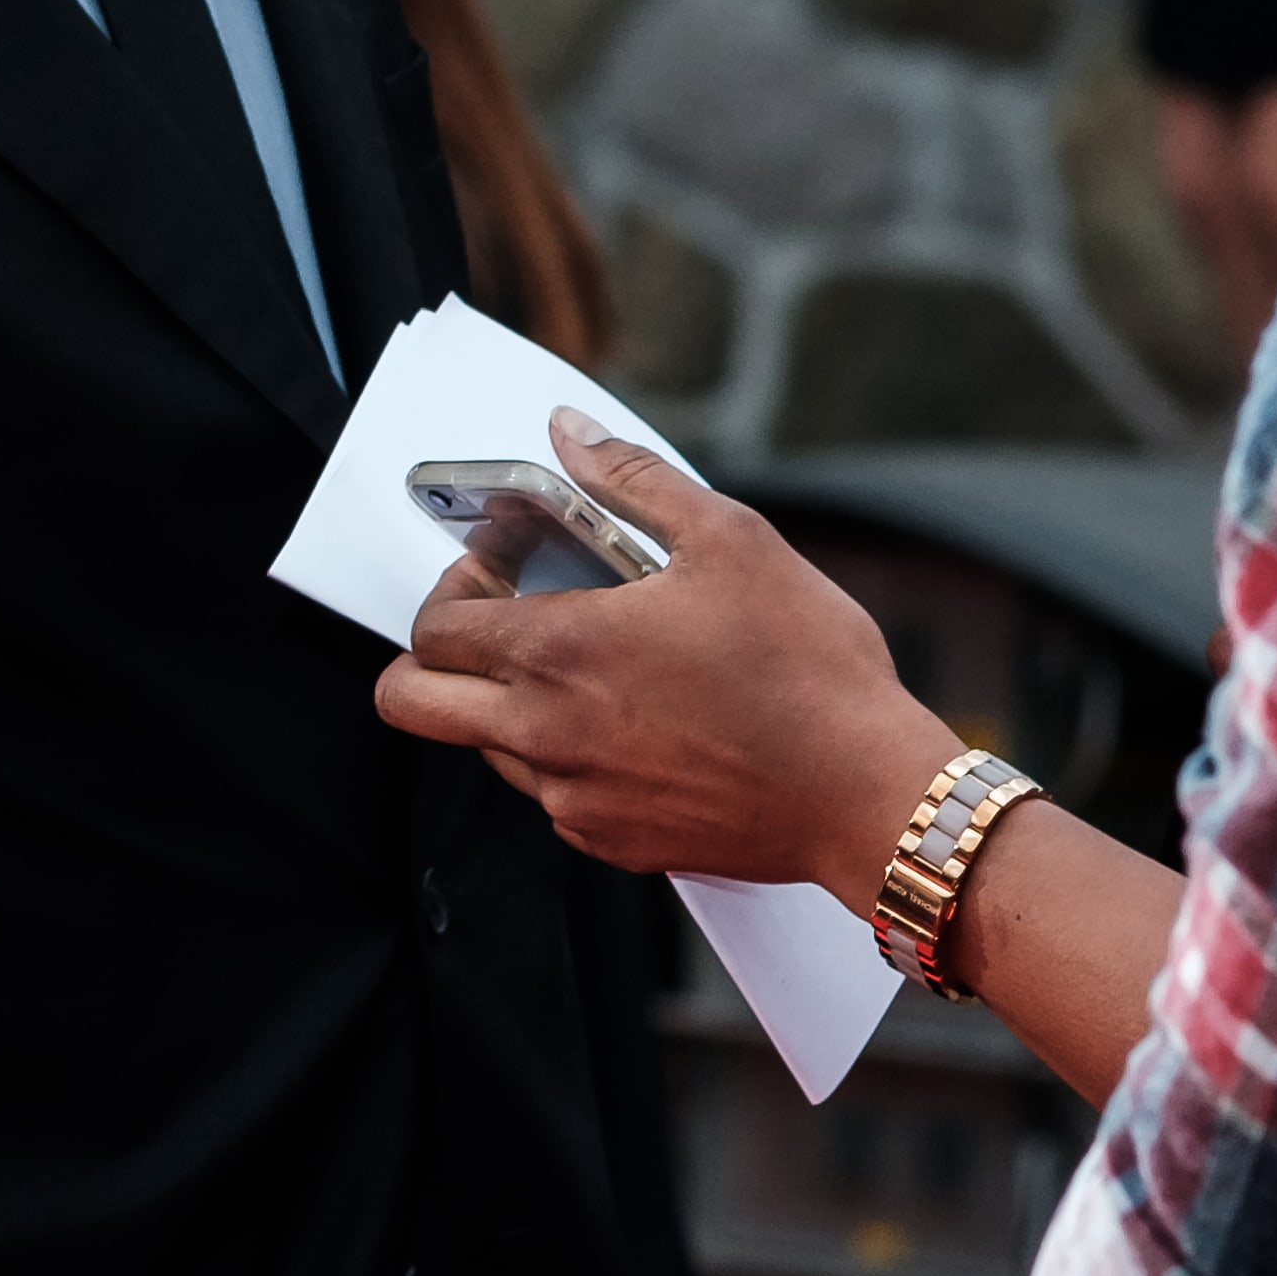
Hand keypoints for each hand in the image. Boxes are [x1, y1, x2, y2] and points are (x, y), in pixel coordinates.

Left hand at [376, 409, 962, 906]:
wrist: (866, 794)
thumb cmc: (807, 669)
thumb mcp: (728, 539)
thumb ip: (631, 478)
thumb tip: (569, 432)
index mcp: (556, 653)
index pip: (429, 628)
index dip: (453, 586)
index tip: (506, 566)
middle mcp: (544, 735)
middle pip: (410, 703)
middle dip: (432, 656)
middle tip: (504, 621)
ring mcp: (574, 799)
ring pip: (485, 749)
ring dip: (508, 704)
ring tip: (597, 668)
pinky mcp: (612, 843)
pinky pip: (553, 796)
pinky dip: (570, 757)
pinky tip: (643, 723)